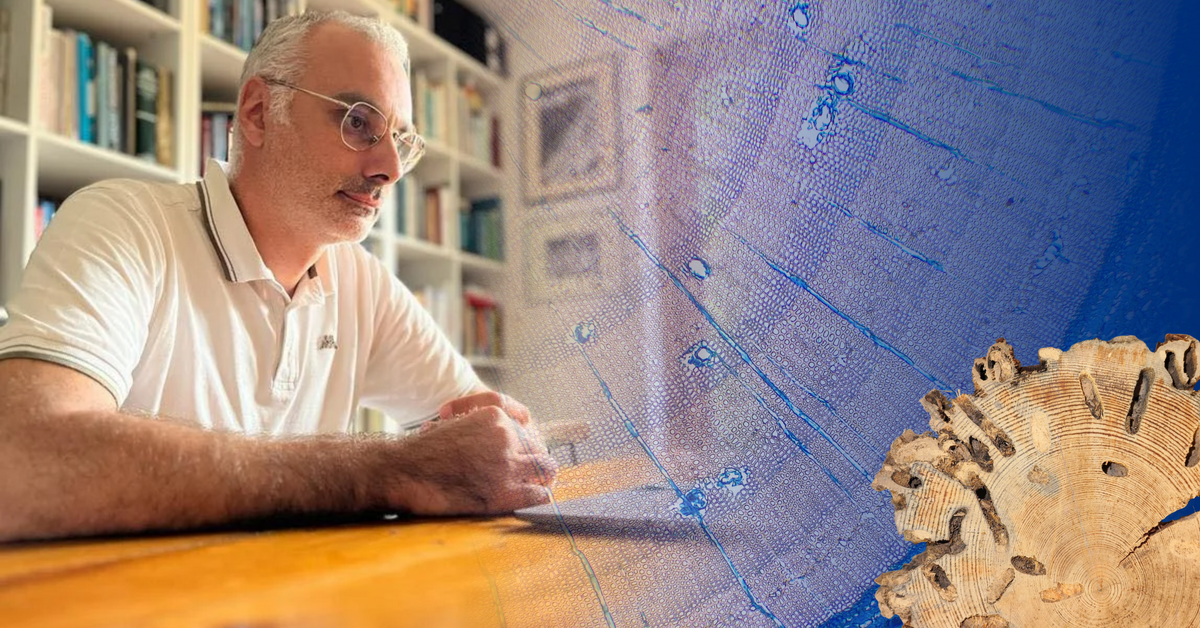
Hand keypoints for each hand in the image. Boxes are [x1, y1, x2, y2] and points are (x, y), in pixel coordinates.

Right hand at [388, 404, 557, 514]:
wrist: (402, 471)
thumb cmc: (423, 451)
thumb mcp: (456, 425)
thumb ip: (480, 430)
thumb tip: (495, 445)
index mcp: (495, 416)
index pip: (525, 427)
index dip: (519, 442)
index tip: (513, 452)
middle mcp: (506, 436)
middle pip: (539, 447)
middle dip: (533, 459)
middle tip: (527, 470)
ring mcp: (507, 464)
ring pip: (547, 468)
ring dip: (541, 476)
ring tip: (536, 484)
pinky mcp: (504, 492)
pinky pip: (538, 495)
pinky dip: (537, 498)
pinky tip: (531, 500)